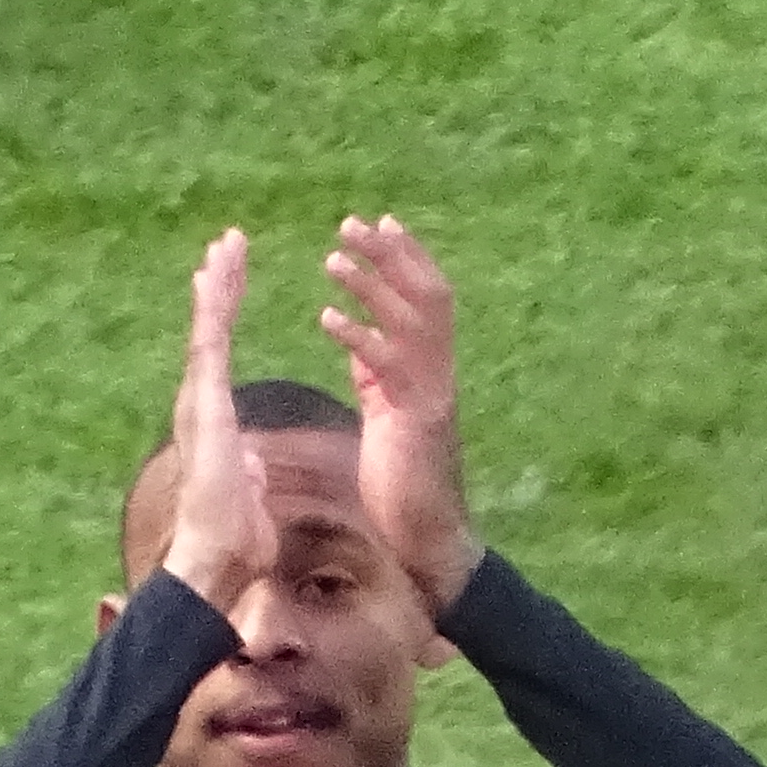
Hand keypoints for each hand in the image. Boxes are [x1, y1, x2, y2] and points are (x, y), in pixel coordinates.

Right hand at [152, 226, 272, 610]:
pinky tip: (215, 274)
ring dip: (217, 284)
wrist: (216, 555)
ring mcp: (199, 399)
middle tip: (227, 243)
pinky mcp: (205, 402)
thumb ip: (247, 473)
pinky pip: (210, 344)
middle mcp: (200, 402)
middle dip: (220, 286)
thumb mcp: (249, 495)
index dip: (227, 315)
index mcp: (214, 419)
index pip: (221, 354)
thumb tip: (250, 467)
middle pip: (210, 331)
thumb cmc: (234, 539)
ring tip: (225, 244)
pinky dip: (213, 307)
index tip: (232, 279)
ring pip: (206, 328)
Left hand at [318, 212, 480, 611]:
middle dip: (391, 254)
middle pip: (426, 294)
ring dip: (372, 285)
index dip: (406, 258)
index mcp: (428, 372)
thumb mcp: (387, 417)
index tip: (378, 223)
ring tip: (333, 259)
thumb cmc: (405, 490)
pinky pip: (388, 368)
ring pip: (411, 321)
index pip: (426, 299)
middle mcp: (438, 375)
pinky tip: (327, 318)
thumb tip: (360, 340)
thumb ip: (378, 377)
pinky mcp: (417, 421)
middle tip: (352, 223)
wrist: (431, 544)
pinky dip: (358, 338)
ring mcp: (432, 395)